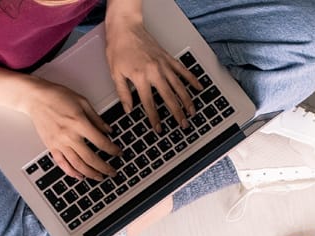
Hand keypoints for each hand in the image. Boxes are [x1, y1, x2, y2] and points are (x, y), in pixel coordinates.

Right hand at [13, 77, 119, 179]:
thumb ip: (96, 118)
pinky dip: (72, 172)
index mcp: (79, 123)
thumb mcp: (82, 102)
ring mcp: (59, 143)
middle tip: (112, 172)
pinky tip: (80, 176)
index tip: (118, 153)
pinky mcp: (51, 147)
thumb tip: (108, 131)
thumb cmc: (57, 96)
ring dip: (90, 174)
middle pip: (91, 158)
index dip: (112, 150)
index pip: (101, 142)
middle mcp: (69, 135)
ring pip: (77, 165)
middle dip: (104, 168)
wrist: (35, 98)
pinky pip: (62, 164)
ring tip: (99, 177)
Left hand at [104, 15, 199, 131]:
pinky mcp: (168, 58)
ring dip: (187, 100)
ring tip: (192, 112)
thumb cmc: (118, 47)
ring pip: (180, 86)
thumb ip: (123, 93)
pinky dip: (192, 79)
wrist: (126, 27)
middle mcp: (155, 72)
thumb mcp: (115, 73)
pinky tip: (199, 87)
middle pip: (170, 97)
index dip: (155, 118)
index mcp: (140, 77)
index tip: (159, 128)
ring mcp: (164, 64)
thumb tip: (128, 109)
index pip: (149, 103)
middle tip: (183, 124)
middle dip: (177, 113)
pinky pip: (183, 70)